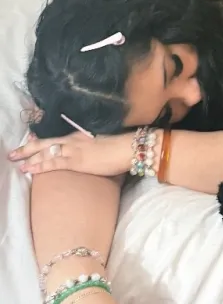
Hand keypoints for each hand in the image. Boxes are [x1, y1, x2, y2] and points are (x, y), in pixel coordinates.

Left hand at [8, 131, 139, 176]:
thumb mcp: (101, 141)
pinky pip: (53, 163)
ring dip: (29, 158)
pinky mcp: (76, 161)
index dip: (40, 140)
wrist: (128, 148)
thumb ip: (91, 145)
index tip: (29, 141)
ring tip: (16, 163)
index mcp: (79, 134)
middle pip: (45, 143)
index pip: (55, 137)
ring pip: (45, 153)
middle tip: (13, 153)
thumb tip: (89, 152)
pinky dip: (39, 166)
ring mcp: (73, 150)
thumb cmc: (120, 145)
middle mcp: (73, 139)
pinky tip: (29, 169)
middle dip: (27, 148)